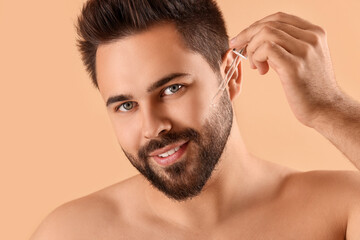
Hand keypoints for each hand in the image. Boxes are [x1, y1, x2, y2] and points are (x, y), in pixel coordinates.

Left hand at [230, 12, 342, 127]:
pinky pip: (266, 49)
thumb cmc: (310, 87)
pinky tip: (261, 71)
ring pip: (266, 34)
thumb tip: (255, 40)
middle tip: (239, 49)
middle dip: (248, 36)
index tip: (242, 38)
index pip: (279, 18)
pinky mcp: (294, 66)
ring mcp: (304, 51)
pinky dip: (257, 57)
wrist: (326, 109)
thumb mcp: (302, 59)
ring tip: (256, 66)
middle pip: (269, 24)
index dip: (256, 26)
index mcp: (314, 33)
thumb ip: (285, 46)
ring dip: (252, 49)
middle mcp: (311, 37)